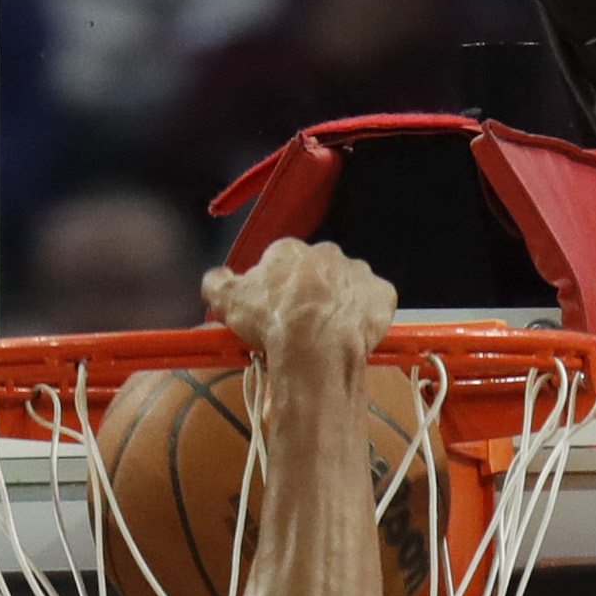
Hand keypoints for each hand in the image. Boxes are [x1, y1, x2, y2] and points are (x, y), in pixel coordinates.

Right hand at [205, 236, 396, 373]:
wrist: (317, 345)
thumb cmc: (272, 320)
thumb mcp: (227, 301)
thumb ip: (216, 284)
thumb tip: (213, 277)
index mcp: (289, 250)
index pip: (280, 263)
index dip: (276, 289)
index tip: (274, 313)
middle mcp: (325, 252)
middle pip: (316, 272)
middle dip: (310, 294)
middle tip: (302, 327)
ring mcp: (357, 272)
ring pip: (347, 286)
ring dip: (340, 303)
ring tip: (329, 335)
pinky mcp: (381, 295)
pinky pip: (376, 303)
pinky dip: (368, 316)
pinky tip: (356, 335)